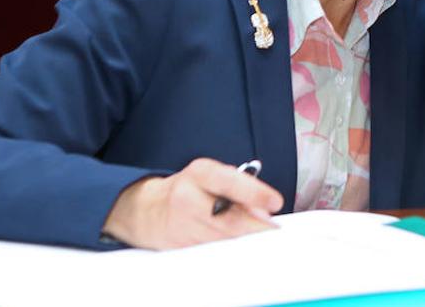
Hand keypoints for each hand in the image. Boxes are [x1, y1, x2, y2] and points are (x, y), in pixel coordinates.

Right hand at [102, 157, 282, 248]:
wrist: (148, 210)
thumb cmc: (190, 189)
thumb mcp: (213, 177)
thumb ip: (241, 188)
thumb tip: (265, 210)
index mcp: (199, 173)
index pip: (229, 182)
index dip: (255, 193)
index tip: (275, 202)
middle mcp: (188, 197)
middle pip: (228, 218)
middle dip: (256, 227)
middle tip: (275, 230)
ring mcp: (183, 224)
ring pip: (223, 239)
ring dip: (245, 240)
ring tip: (259, 237)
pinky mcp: (181, 246)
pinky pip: (213, 250)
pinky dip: (230, 249)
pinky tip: (239, 246)